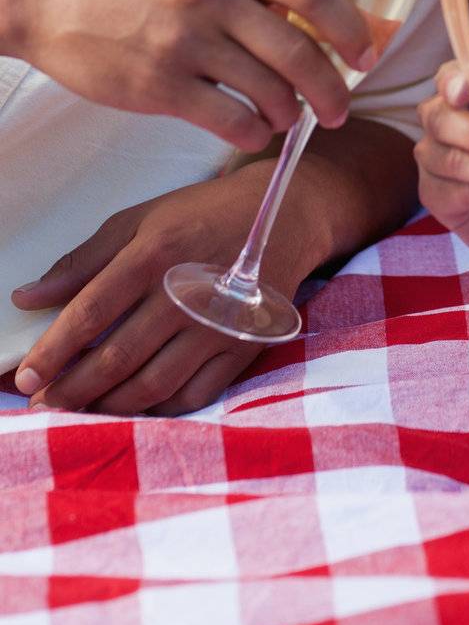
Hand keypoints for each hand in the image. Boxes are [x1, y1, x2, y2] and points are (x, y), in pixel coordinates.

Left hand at [9, 166, 320, 415]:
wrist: (286, 216)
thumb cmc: (204, 215)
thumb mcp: (141, 220)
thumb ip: (84, 261)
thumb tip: (28, 297)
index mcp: (155, 253)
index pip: (91, 313)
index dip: (53, 350)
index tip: (26, 376)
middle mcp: (186, 293)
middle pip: (116, 358)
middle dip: (71, 389)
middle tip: (43, 404)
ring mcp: (218, 325)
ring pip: (152, 385)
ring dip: (108, 405)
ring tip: (81, 409)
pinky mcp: (242, 347)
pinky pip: (192, 394)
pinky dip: (157, 408)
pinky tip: (134, 406)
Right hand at [12, 0, 375, 149]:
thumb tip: (318, 25)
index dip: (351, 28)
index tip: (367, 55)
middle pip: (299, 52)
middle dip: (332, 90)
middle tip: (340, 109)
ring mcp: (186, 42)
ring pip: (269, 91)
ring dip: (290, 114)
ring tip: (287, 118)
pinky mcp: (160, 85)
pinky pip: (229, 120)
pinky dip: (252, 132)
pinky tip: (252, 130)